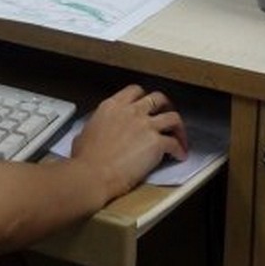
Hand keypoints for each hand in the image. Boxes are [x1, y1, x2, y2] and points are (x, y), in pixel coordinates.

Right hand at [69, 84, 188, 199]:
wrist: (93, 174)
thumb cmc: (85, 159)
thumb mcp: (84, 133)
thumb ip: (95, 126)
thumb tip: (95, 131)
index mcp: (112, 106)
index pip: (134, 91)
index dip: (143, 97)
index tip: (146, 105)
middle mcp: (131, 111)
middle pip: (157, 98)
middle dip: (165, 105)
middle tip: (166, 114)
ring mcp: (146, 125)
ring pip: (172, 117)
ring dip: (178, 127)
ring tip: (180, 136)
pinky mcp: (156, 143)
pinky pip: (175, 143)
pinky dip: (179, 149)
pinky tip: (179, 155)